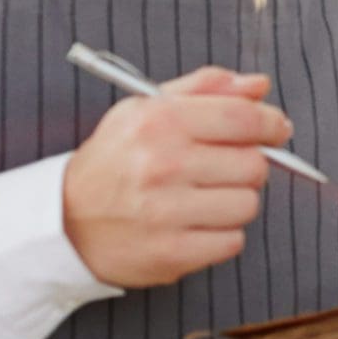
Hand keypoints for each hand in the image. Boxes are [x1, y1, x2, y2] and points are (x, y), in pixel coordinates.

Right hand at [61, 66, 292, 287]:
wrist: (61, 222)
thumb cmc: (114, 161)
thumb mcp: (145, 110)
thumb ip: (205, 89)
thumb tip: (258, 85)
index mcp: (158, 122)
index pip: (243, 118)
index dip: (271, 124)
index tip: (276, 129)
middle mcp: (161, 165)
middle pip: (254, 164)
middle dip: (247, 165)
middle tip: (221, 169)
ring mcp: (165, 213)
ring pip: (248, 204)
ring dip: (234, 202)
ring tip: (202, 198)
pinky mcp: (171, 254)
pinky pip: (232, 242)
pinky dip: (221, 236)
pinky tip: (194, 225)